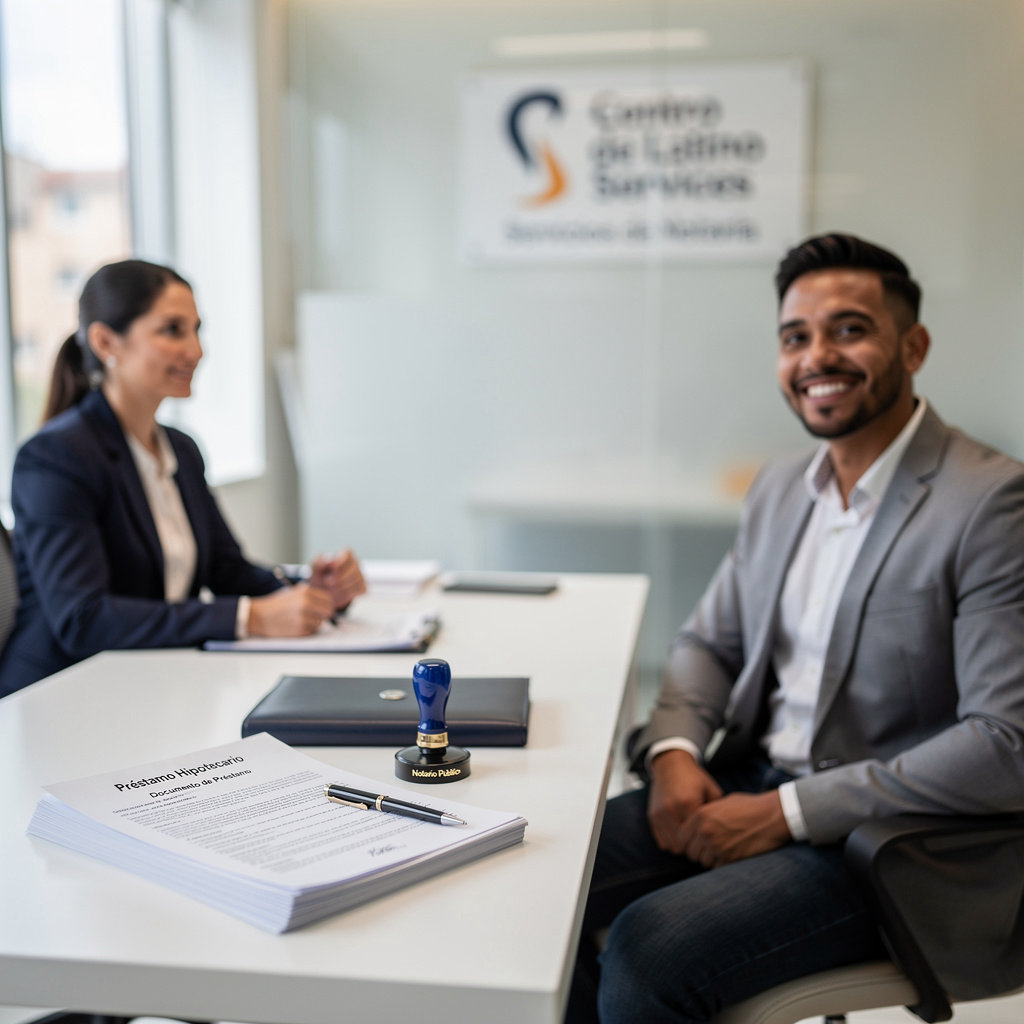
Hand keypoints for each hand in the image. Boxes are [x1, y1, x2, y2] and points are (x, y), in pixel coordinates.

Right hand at [248, 583, 335, 636]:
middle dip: (324, 615)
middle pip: (328, 612)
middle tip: (316, 616)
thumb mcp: (294, 593)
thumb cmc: (276, 605)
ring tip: (301, 620)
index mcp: (306, 592)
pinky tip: (296, 626)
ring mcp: (303, 617)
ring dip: (314, 623)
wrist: (259, 616)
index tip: (323, 608)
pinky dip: (307, 630)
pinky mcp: (300, 629)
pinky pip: (312, 631)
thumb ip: (311, 595)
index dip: (327, 605)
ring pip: (321, 623)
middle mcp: (306, 603)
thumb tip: (329, 601)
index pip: (329, 599)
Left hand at [309, 550, 365, 610]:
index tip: (332, 568)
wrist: (324, 592)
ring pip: (357, 580)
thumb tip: (329, 560)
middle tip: (327, 583)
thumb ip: (319, 563)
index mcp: (344, 555)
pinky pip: (360, 590)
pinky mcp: (362, 587)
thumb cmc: (321, 577)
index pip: (348, 554)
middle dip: (340, 577)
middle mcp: (355, 564)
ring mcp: (360, 576)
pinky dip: (348, 594)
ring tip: (330, 591)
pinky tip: (338, 596)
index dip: (341, 561)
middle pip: (354, 568)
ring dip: (342, 587)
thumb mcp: (315, 570)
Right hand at [647, 748, 722, 853]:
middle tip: (702, 844)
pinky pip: (662, 842)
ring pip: (673, 846)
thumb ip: (717, 812)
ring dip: (682, 847)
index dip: (706, 841)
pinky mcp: (652, 816)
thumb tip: (724, 833)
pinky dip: (671, 843)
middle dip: (694, 847)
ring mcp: (660, 814)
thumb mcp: (711, 789)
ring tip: (691, 841)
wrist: (670, 765)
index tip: (712, 841)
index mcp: (688, 802)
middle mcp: (671, 809)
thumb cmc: (694, 778)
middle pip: (685, 844)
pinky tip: (680, 836)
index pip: (698, 835)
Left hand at [675, 791, 791, 867]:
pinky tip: (732, 855)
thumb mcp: (723, 802)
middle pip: (691, 852)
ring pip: (703, 862)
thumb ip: (707, 814)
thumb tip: (696, 826)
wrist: (773, 816)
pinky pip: (717, 868)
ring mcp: (717, 846)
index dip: (688, 842)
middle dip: (699, 852)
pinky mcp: (730, 859)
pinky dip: (722, 865)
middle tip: (711, 849)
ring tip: (724, 851)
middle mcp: (705, 831)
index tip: (697, 842)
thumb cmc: (750, 806)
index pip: (682, 837)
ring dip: (711, 859)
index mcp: (701, 815)